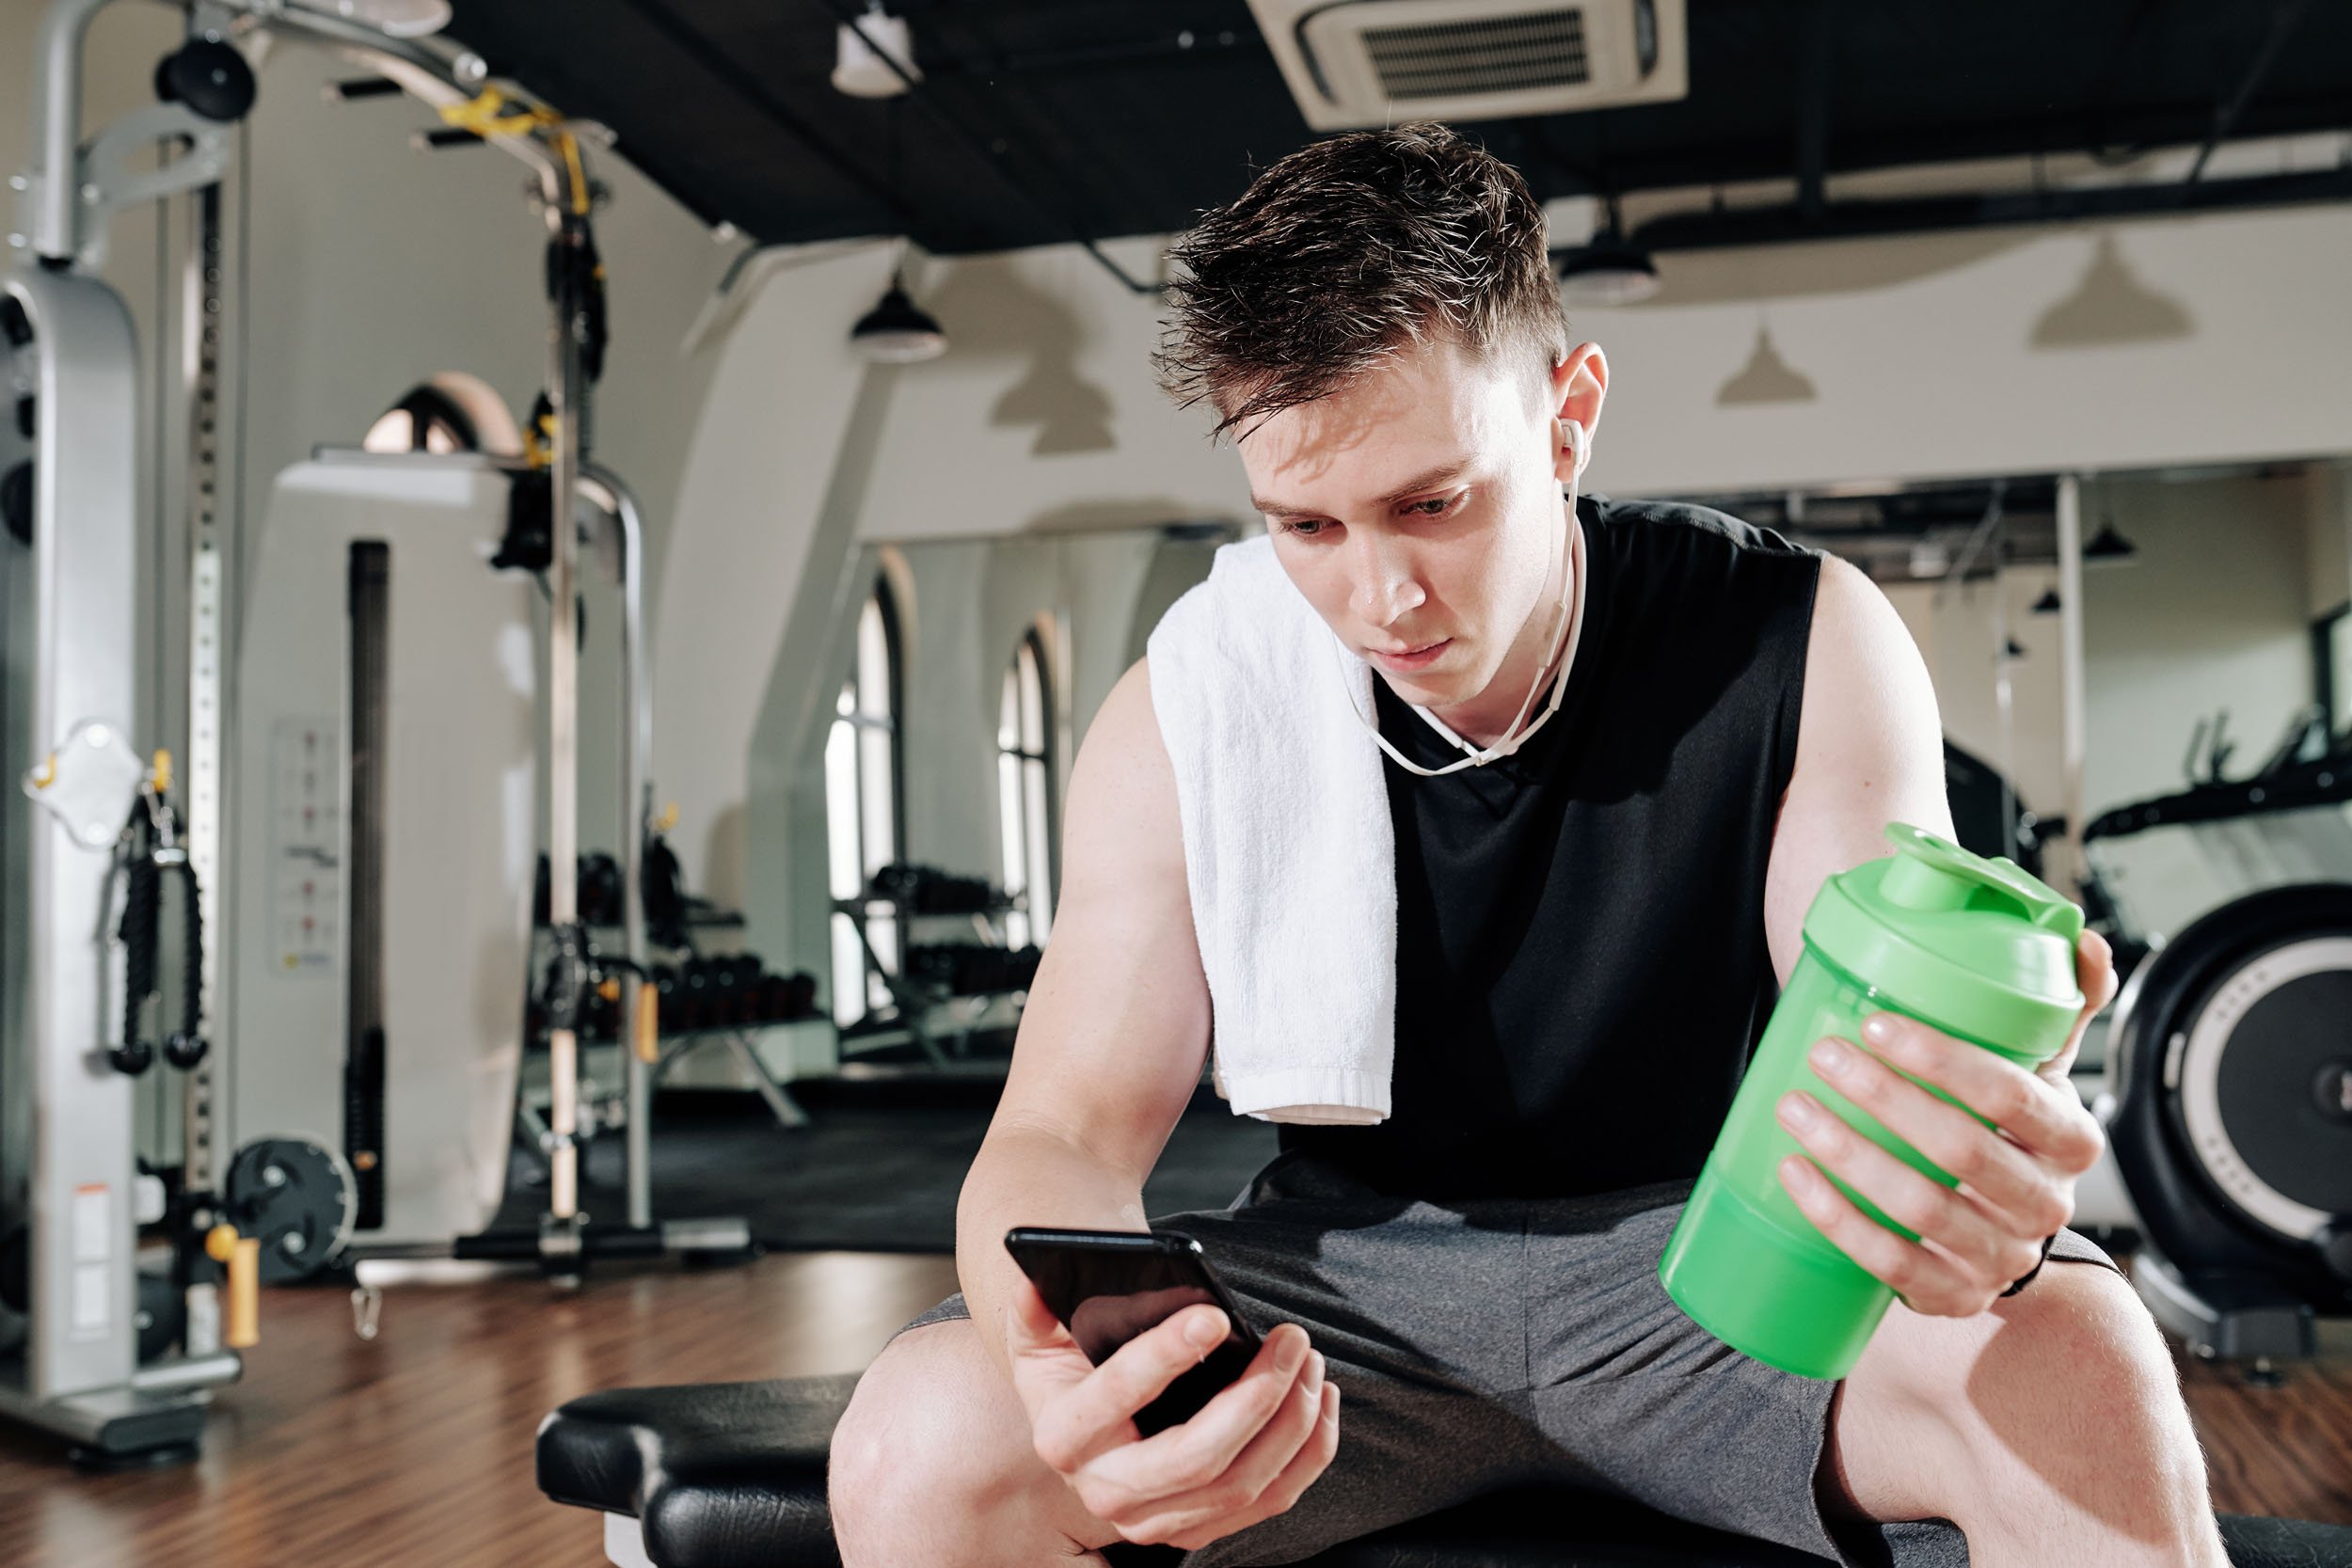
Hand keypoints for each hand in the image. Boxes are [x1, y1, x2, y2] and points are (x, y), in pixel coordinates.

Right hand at [1001, 1271, 1339, 1549]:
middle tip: (1293, 1340)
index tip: (1215, 1315)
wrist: (1083, 1424)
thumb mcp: (1038, 1336)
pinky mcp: (1199, 1527)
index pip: (1116, 1395)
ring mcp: (1154, 1520)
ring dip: (1291, 1422)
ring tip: (1309, 1359)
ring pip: (1242, 1484)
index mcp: (1063, 1434)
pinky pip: (1270, 1501)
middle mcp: (1104, 1490)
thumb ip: (1034, 1310)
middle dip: (1256, 1397)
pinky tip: (1320, 1399)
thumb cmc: (1071, 1364)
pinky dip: (1308, 1454)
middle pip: (1195, 1459)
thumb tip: (1035, 1287)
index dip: (1165, 1355)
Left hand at [1772, 931, 2117, 1317]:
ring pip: (1921, 1209)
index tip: (1876, 1022)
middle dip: (1884, 1098)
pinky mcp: (1953, 1295)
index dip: (1943, 1060)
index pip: (2012, 1094)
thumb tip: (2080, 940)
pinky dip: (1837, 1220)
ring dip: (1849, 1156)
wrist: (2004, 1230)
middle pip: (1961, 1151)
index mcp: (2071, 1140)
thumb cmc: (2010, 1129)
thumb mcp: (2041, 1070)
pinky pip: (1891, 1264)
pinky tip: (1795, 1175)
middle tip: (1823, 1054)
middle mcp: (2044, 1203)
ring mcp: (2000, 1256)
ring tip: (1793, 1107)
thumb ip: (2060, 1005)